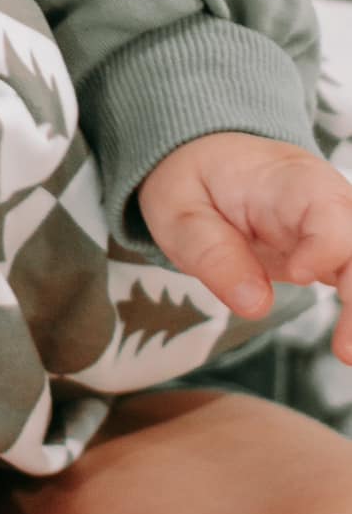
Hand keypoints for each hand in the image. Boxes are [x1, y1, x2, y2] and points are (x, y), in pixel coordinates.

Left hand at [139, 132, 351, 359]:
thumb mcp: (179, 211)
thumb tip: (256, 304)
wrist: (206, 162)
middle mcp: (323, 200)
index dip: (326, 244)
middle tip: (345, 346)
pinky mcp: (335, 253)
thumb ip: (212, 253)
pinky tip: (348, 344)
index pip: (327, 207)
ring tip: (346, 351)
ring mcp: (334, 227)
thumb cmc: (194, 181)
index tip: (299, 275)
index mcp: (285, 180)